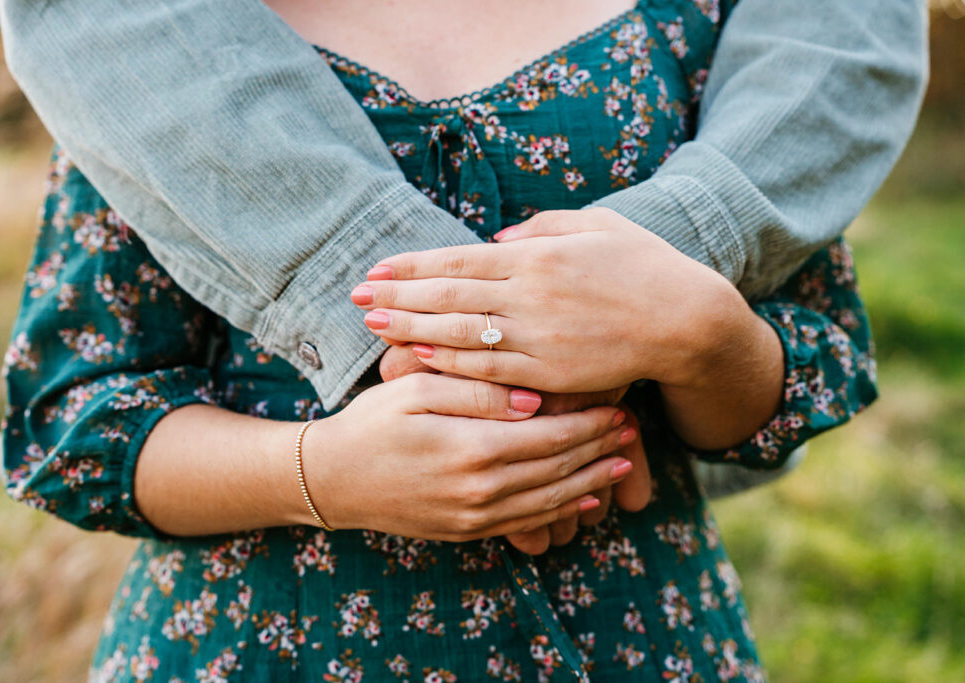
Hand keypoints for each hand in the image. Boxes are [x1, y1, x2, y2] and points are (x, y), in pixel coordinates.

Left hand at [350, 208, 746, 392]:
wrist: (687, 322)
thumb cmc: (645, 266)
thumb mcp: (598, 226)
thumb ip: (543, 227)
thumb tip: (496, 237)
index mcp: (538, 256)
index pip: (459, 259)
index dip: (413, 265)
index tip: (377, 267)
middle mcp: (530, 294)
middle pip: (448, 294)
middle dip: (398, 295)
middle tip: (356, 296)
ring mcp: (539, 337)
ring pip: (460, 332)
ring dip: (412, 328)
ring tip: (374, 325)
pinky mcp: (551, 374)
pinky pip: (490, 370)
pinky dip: (451, 363)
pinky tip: (420, 358)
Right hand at [374, 348, 650, 552]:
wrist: (332, 480)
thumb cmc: (371, 424)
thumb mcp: (415, 391)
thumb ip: (476, 391)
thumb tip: (534, 399)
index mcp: (473, 449)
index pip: (551, 436)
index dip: (589, 422)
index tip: (618, 404)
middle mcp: (481, 490)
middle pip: (559, 469)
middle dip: (599, 448)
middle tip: (631, 428)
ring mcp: (474, 517)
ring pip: (550, 500)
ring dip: (591, 481)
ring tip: (622, 461)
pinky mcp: (467, 531)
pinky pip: (526, 523)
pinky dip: (560, 510)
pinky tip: (583, 498)